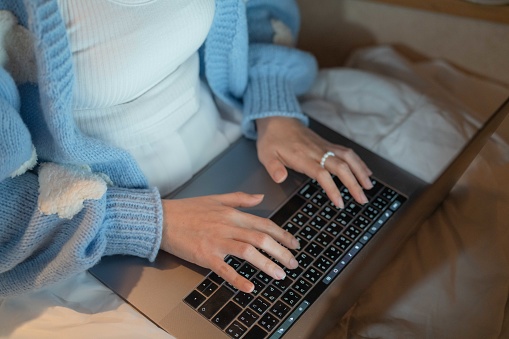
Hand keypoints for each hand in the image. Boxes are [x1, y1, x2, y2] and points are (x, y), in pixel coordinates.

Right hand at [160, 192, 298, 292]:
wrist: (161, 218)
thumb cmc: (188, 209)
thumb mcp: (216, 198)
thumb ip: (240, 198)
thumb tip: (260, 197)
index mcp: (232, 214)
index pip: (264, 224)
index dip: (282, 235)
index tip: (294, 244)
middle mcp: (228, 226)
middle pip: (261, 238)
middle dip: (281, 252)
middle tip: (294, 263)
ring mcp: (217, 241)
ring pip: (248, 251)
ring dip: (267, 264)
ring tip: (280, 275)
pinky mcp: (204, 255)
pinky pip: (224, 269)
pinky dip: (238, 279)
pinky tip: (250, 288)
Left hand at [256, 117, 372, 207]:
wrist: (277, 119)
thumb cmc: (272, 139)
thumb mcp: (265, 155)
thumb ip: (273, 168)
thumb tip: (280, 179)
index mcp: (302, 156)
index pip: (322, 174)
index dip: (333, 189)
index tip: (340, 203)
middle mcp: (317, 151)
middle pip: (341, 167)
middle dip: (354, 184)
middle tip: (362, 200)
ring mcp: (324, 147)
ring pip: (348, 158)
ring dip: (360, 172)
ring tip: (369, 187)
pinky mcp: (327, 144)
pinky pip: (347, 152)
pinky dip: (358, 162)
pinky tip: (366, 172)